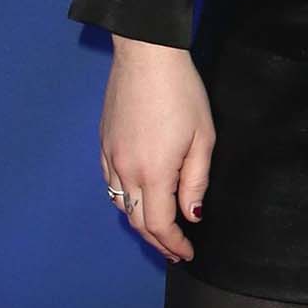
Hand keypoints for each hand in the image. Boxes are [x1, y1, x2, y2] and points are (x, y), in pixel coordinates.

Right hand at [100, 37, 215, 263]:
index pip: (160, 225)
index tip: (188, 251)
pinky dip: (124, 199)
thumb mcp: (203, 139)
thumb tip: (192, 214)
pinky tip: (138, 198)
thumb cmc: (181, 92)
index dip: (174, 244)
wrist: (146, 56)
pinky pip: (110, 183)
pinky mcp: (104, 143)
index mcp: (154, 172)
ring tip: (159, 230)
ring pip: (121, 205)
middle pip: (138, 222)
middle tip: (176, 250)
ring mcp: (111, 156)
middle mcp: (126, 170)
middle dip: (158, 241)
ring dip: (140, 223)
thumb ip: (195, 181)